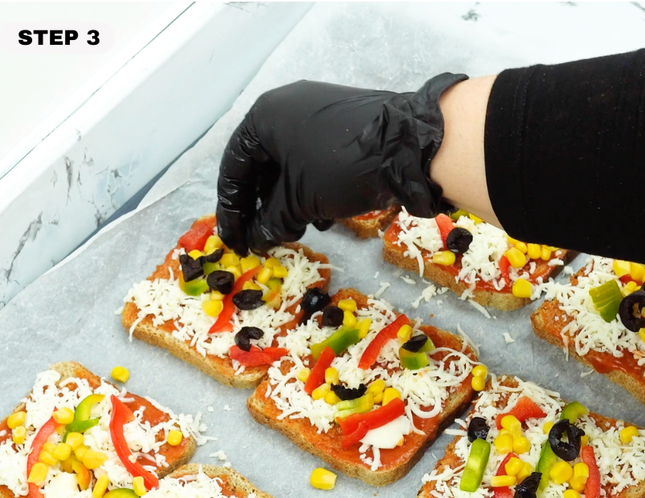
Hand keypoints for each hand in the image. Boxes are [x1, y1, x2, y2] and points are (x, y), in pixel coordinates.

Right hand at [216, 73, 466, 254]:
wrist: (413, 145)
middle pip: (263, 166)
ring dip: (290, 204)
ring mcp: (320, 115)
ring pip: (293, 167)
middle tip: (263, 240)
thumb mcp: (302, 199)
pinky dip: (314, 191)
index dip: (231, 208)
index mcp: (265, 117)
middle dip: (264, 207)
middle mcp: (288, 109)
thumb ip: (273, 220)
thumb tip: (257, 238)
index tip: (232, 240)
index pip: (235, 166)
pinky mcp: (348, 128)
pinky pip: (318, 162)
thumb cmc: (344, 166)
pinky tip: (323, 218)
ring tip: (295, 233)